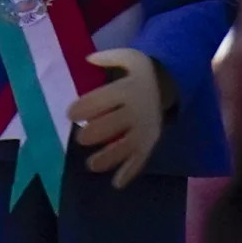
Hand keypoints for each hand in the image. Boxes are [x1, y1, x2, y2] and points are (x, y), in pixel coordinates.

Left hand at [68, 49, 164, 187]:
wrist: (171, 84)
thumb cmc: (140, 73)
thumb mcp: (129, 58)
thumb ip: (108, 58)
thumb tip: (87, 59)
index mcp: (129, 89)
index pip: (104, 99)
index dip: (85, 107)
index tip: (70, 114)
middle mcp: (138, 110)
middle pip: (114, 124)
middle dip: (95, 133)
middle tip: (80, 139)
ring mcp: (145, 128)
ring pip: (127, 146)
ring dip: (109, 157)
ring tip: (91, 165)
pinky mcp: (151, 141)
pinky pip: (141, 159)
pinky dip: (130, 172)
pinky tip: (117, 184)